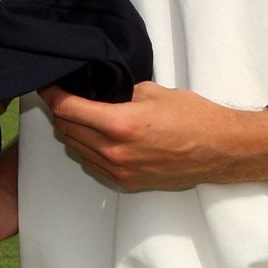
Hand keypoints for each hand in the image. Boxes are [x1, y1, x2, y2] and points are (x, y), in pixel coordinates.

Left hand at [41, 82, 267, 191]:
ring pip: (76, 148)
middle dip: (61, 111)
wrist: (219, 150)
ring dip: (73, 131)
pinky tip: (97, 135)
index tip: (47, 85)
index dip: (52, 94)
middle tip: (64, 96)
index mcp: (119, 124)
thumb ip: (119, 92)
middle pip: (67, 129)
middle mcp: (114, 151)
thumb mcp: (153, 92)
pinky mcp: (125, 182)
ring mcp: (118, 170)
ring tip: (81, 114)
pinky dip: (87, 148)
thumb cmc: (193, 117)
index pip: (68, 109)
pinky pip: (92, 164)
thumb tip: (100, 91)